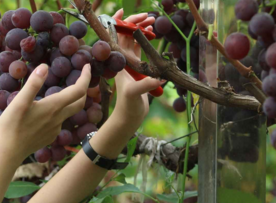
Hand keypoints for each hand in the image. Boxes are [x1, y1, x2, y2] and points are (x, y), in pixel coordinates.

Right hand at [0, 63, 91, 160]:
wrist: (9, 151)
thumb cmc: (12, 125)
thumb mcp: (19, 101)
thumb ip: (33, 84)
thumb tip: (44, 67)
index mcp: (54, 107)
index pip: (79, 90)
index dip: (86, 77)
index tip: (87, 66)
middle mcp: (59, 118)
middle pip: (80, 102)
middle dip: (83, 89)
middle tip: (81, 77)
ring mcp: (55, 129)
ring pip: (68, 112)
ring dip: (69, 101)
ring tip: (60, 93)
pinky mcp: (49, 136)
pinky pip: (58, 122)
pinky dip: (57, 113)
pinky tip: (46, 112)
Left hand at [107, 10, 165, 130]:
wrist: (129, 118)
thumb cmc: (128, 106)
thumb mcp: (134, 94)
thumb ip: (145, 85)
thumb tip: (160, 77)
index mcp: (119, 62)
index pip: (116, 37)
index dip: (118, 24)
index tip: (123, 12)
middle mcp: (123, 60)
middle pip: (126, 36)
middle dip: (135, 23)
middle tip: (148, 17)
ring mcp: (130, 64)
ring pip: (134, 41)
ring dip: (141, 30)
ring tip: (153, 22)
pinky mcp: (139, 70)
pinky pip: (141, 50)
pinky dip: (147, 41)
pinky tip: (154, 35)